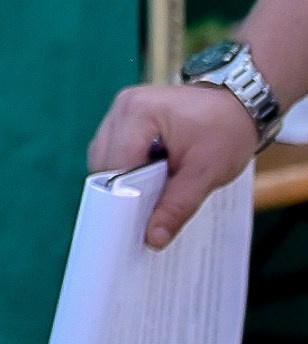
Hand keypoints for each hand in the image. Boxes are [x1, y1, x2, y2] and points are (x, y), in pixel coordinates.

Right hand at [87, 82, 260, 247]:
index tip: (135, 224)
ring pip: (104, 155)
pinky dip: (125, 166)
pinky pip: (112, 147)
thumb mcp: (206, 173)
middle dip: (121, 188)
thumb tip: (152, 239)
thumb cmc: (226, 133)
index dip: (123, 195)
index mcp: (139, 112)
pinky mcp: (125, 114)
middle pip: (104, 160)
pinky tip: (147, 176)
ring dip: (122, 177)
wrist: (239, 104)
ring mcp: (121, 108)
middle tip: (144, 213)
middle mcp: (123, 106)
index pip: (116, 163)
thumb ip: (177, 205)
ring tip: (149, 193)